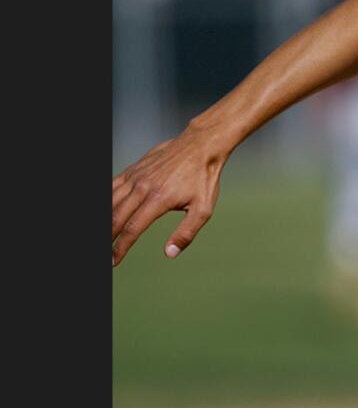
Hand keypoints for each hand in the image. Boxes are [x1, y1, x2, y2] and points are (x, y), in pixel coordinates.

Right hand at [112, 126, 229, 266]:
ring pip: (110, 202)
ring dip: (104, 221)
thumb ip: (186, 233)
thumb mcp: (204, 209)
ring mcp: (136, 177)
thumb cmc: (204, 178)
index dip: (120, 247)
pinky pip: (112, 186)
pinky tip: (106, 211)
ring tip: (104, 236)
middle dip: (107, 238)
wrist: (201, 145)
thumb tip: (170, 253)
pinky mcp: (133, 170)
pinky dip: (105, 200)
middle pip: (115, 217)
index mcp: (159, 199)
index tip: (114, 261)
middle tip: (103, 254)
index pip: (132, 229)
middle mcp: (142, 188)